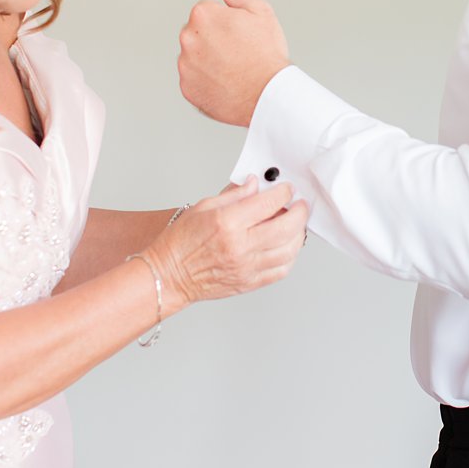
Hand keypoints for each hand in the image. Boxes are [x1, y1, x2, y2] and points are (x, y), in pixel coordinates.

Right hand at [150, 180, 307, 303]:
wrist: (169, 275)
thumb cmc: (180, 242)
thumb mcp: (203, 207)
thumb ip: (234, 195)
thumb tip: (255, 184)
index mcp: (227, 223)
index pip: (268, 203)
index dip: (283, 193)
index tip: (287, 189)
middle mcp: (240, 246)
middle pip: (285, 227)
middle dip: (299, 212)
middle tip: (300, 205)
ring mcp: (246, 267)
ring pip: (288, 250)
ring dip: (298, 234)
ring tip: (296, 224)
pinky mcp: (249, 282)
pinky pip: (281, 270)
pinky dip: (291, 256)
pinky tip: (287, 246)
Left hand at [178, 0, 289, 126]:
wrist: (268, 95)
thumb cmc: (267, 54)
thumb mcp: (259, 11)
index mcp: (203, 14)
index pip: (207, 12)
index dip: (227, 22)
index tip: (241, 35)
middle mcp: (188, 38)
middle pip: (198, 33)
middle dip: (213, 39)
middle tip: (238, 52)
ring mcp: (185, 64)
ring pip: (194, 56)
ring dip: (208, 60)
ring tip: (233, 69)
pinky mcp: (186, 87)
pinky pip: (193, 79)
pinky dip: (206, 80)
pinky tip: (225, 82)